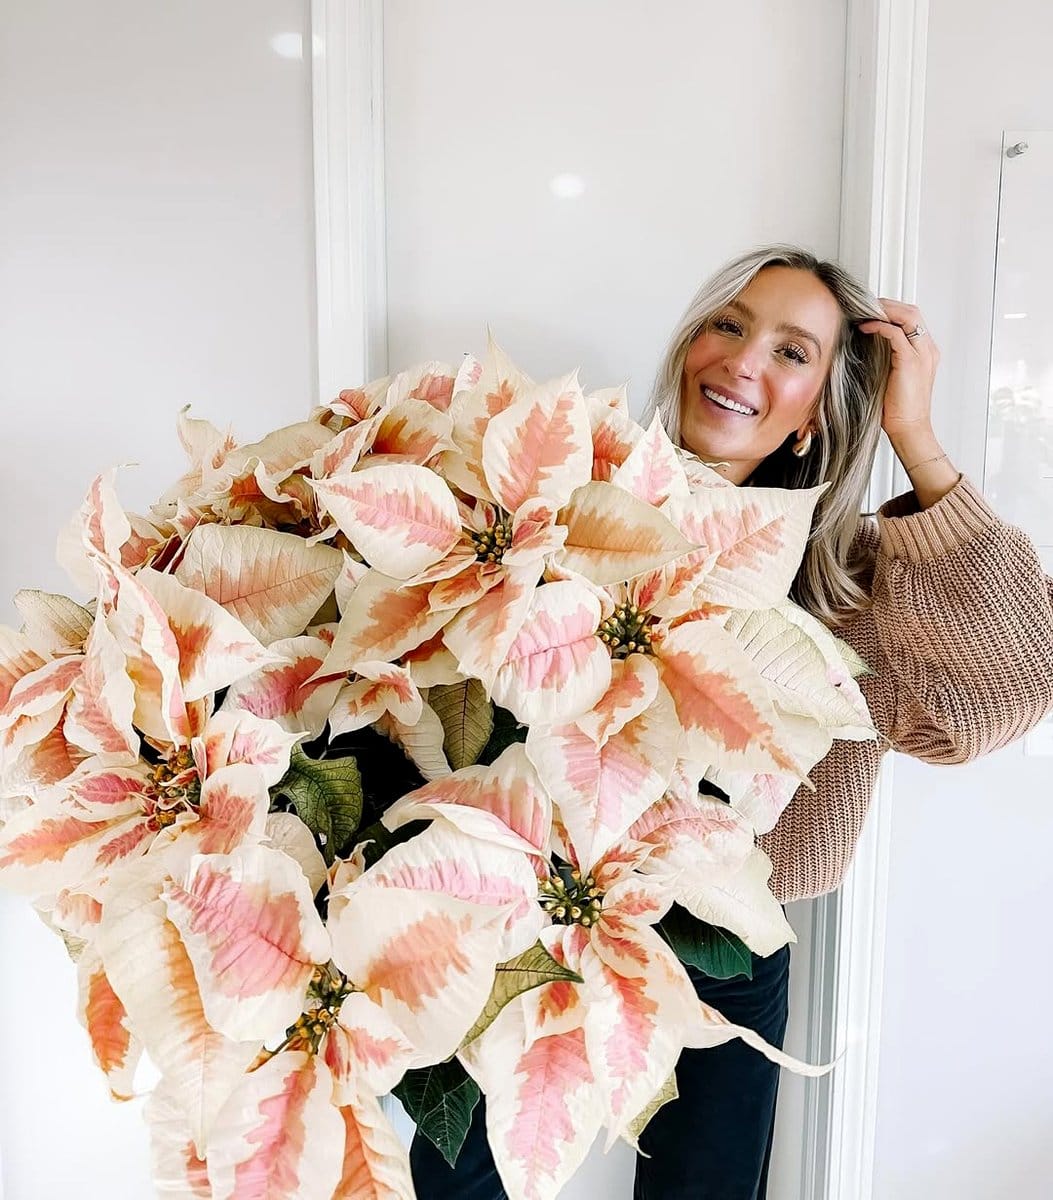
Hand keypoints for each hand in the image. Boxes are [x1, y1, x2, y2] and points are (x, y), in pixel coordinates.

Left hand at [856, 298, 940, 442]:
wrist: (909, 428)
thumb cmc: (897, 408)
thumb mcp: (892, 376)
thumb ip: (887, 357)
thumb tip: (865, 345)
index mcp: (925, 351)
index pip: (912, 318)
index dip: (891, 309)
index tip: (869, 309)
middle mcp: (927, 349)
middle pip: (912, 311)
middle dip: (888, 304)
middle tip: (864, 305)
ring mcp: (922, 354)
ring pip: (908, 317)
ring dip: (885, 310)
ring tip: (864, 312)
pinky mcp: (911, 362)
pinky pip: (897, 334)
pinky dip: (881, 326)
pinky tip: (866, 327)